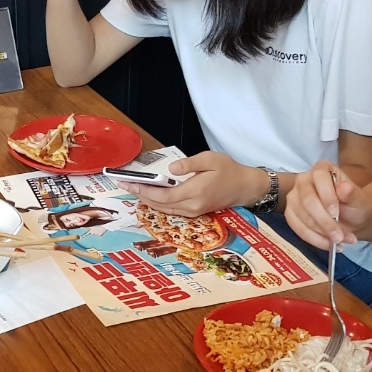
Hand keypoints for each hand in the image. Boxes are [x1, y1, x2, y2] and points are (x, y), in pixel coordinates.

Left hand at [133, 152, 263, 216]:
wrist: (245, 187)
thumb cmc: (229, 170)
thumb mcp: (210, 159)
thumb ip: (189, 164)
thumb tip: (170, 170)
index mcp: (194, 192)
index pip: (163, 196)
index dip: (144, 191)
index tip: (130, 184)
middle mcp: (192, 206)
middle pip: (160, 205)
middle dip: (141, 196)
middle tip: (125, 186)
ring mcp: (194, 211)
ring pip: (165, 209)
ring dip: (148, 201)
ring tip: (134, 190)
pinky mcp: (195, 212)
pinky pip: (172, 210)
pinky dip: (159, 204)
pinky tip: (151, 196)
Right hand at [285, 161, 367, 247]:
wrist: (350, 218)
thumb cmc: (354, 205)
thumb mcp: (360, 200)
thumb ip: (353, 194)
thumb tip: (344, 187)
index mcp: (321, 169)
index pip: (319, 178)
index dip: (327, 196)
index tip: (337, 214)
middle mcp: (303, 179)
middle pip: (307, 200)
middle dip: (324, 222)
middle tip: (339, 237)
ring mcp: (293, 196)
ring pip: (301, 216)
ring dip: (320, 233)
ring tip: (339, 242)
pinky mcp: (290, 213)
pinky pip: (297, 228)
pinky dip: (313, 239)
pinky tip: (327, 244)